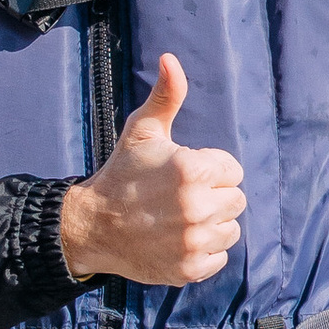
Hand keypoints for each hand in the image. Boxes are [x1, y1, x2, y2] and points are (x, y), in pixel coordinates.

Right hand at [58, 53, 245, 287]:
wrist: (93, 225)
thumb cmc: (123, 173)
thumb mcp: (143, 131)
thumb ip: (166, 96)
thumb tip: (171, 59)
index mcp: (192, 170)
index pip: (232, 170)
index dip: (209, 170)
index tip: (182, 175)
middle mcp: (196, 207)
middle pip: (236, 200)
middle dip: (212, 196)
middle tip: (178, 198)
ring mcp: (193, 241)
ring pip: (230, 229)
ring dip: (210, 225)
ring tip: (178, 219)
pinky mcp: (189, 269)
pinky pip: (219, 258)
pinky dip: (203, 252)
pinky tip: (177, 241)